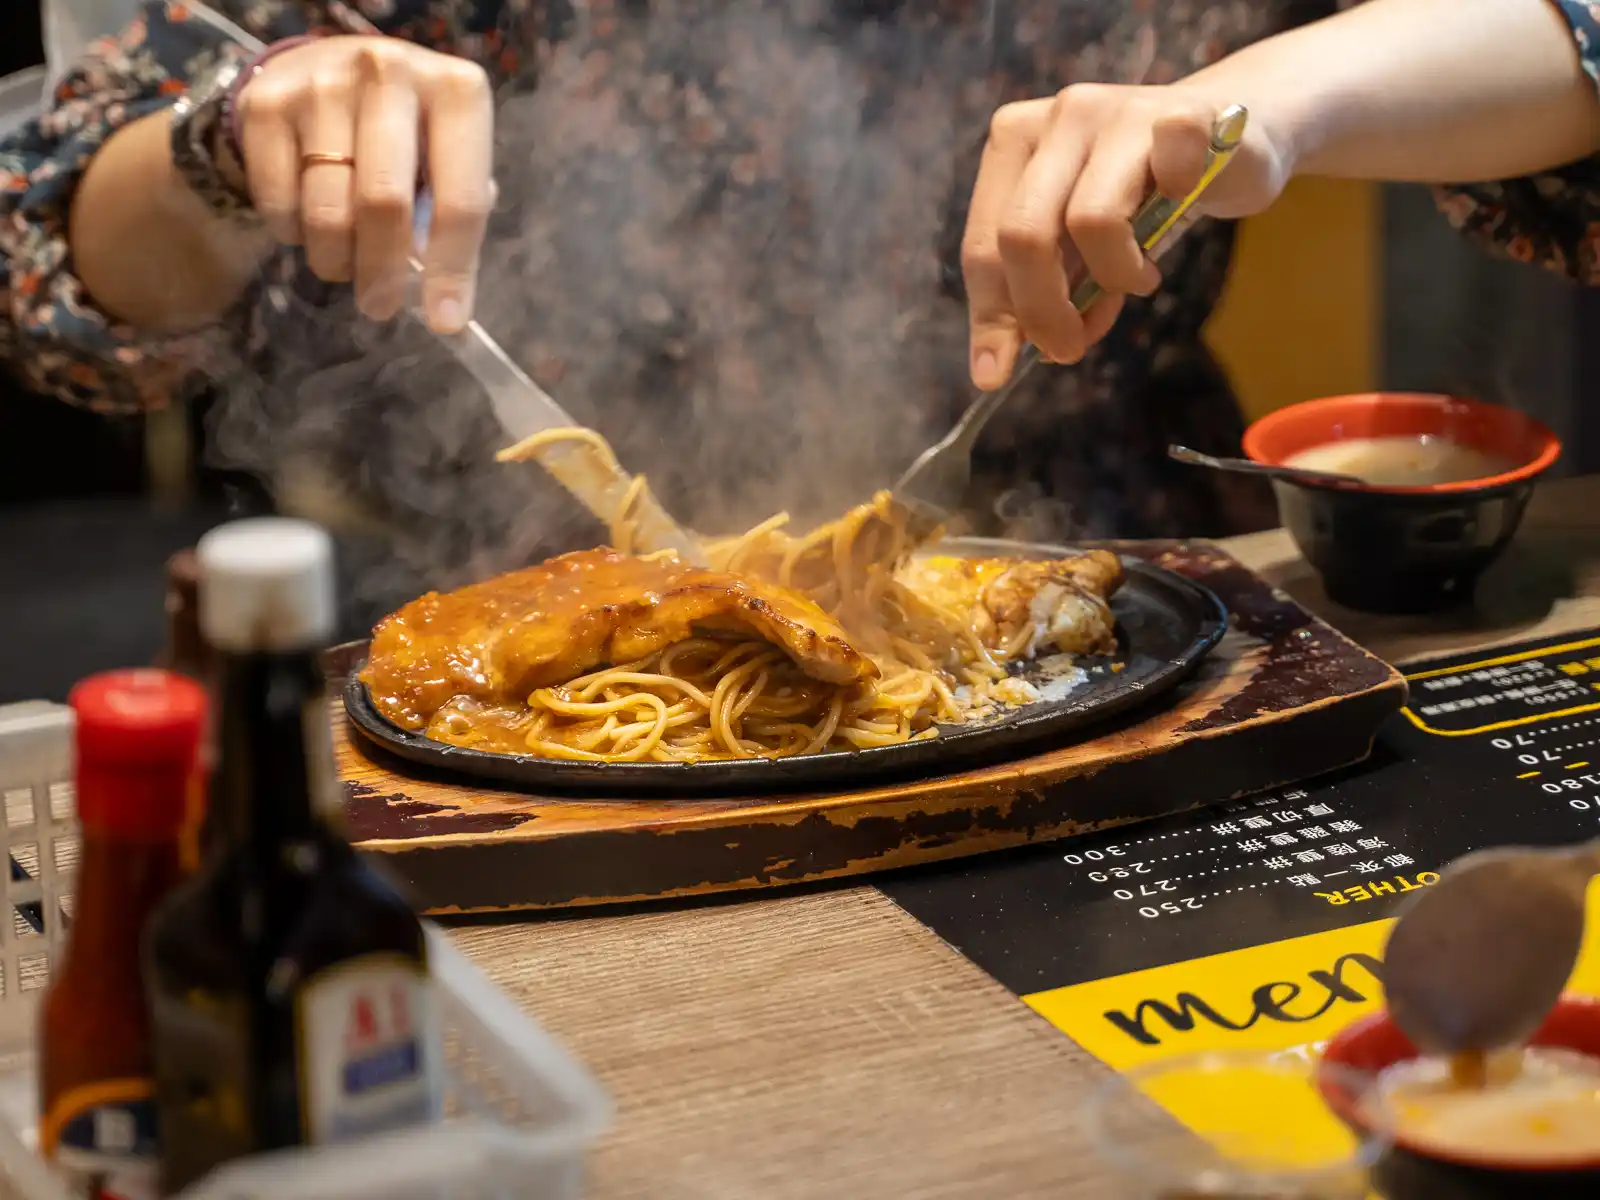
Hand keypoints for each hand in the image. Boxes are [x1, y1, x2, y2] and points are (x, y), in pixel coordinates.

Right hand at [234, 35, 494, 332]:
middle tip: (379, 306)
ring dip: (337, 260)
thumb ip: (452, 214)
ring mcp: (321, 83)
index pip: (460, 199)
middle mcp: (389, 74)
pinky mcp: (264, 102)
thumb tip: (445, 301)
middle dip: (383, 272)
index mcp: (455, 92)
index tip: (446, 321)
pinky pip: (279, 202)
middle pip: (384, 204)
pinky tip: (307, 223)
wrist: (324, 67)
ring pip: (327, 211)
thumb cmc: (407, 131)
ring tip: (345, 266)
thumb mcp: (447, 155)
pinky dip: (293, 233)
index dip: (452, 268)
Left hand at [960, 84, 1293, 387]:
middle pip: (1023, 234)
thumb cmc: (1145, 196)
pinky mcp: (1181, 114)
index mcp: (1014, 142)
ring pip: (1091, 220)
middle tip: (1069, 348)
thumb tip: (1003, 362)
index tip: (994, 373)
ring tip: (1139, 281)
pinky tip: (1181, 214)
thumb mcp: (1082, 247)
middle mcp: (1057, 116)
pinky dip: (1174, 217)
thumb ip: (1046, 290)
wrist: (1237, 134)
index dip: (991, 315)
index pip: (984, 243)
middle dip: (1042, 309)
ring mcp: (1117, 111)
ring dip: (1115, 275)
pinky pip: (1168, 180)